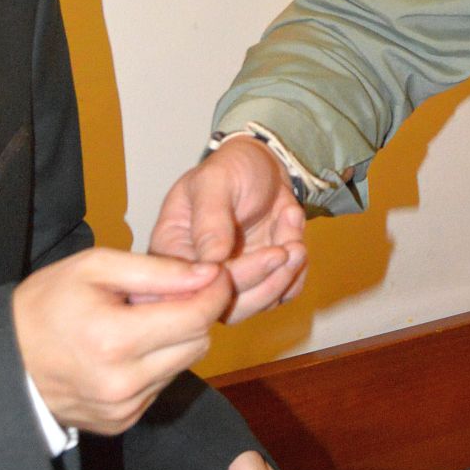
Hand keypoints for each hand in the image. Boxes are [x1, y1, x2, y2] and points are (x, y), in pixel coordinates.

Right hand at [13, 247, 233, 433]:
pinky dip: (156, 364)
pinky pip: (162, 386)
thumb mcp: (94, 268)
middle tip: (169, 296)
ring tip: (139, 323)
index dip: (216, 293)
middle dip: (194, 315)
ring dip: (175, 341)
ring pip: (183, 365)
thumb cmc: (45, 305)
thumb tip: (210, 273)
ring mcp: (123, 408)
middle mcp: (123, 383)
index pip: (196, 318)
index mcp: (114, 340)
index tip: (217, 276)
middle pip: (198, 343)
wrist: (3, 363)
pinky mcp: (122, 422)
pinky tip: (126, 351)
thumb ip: (157, 270)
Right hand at [151, 137, 307, 322]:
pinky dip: (296, 271)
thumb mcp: (215, 182)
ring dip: (285, 275)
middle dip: (262, 277)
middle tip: (286, 248)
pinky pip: (284, 294)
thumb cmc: (231, 168)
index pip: (191, 286)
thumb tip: (211, 260)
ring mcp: (232, 281)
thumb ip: (210, 219)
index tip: (250, 256)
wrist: (264, 165)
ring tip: (295, 239)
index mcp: (173, 251)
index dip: (222, 280)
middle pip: (225, 305)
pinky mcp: (263, 280)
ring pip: (258, 304)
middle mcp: (199, 275)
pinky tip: (294, 234)